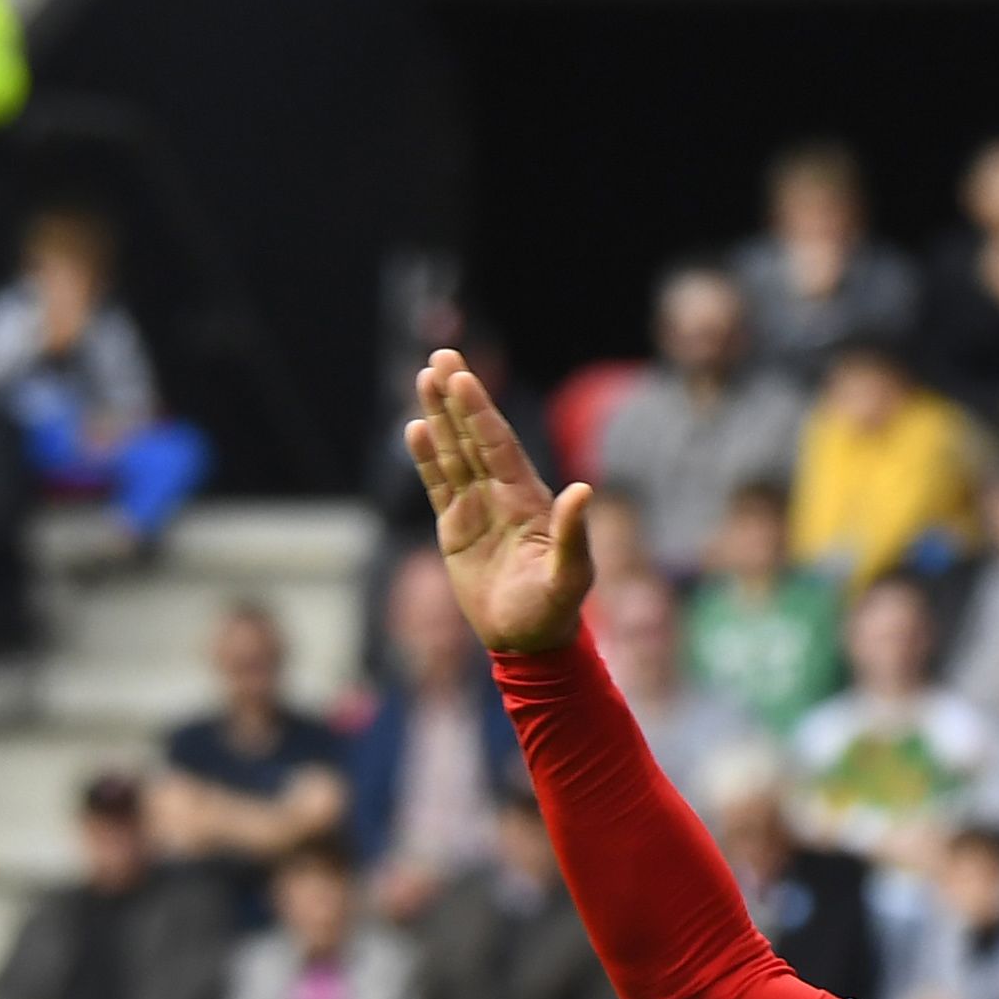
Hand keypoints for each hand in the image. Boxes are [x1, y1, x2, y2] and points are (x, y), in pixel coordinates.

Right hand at [405, 352, 592, 653]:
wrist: (528, 641)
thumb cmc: (555, 610)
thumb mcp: (571, 576)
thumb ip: (573, 534)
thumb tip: (582, 490)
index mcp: (529, 500)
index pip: (498, 446)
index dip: (480, 413)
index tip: (462, 378)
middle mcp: (502, 495)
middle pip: (474, 438)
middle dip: (458, 399)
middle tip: (442, 356)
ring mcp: (477, 509)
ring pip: (453, 454)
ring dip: (439, 418)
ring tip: (423, 377)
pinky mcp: (455, 528)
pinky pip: (438, 486)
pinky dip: (426, 459)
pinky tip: (415, 429)